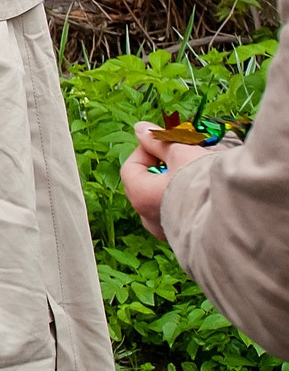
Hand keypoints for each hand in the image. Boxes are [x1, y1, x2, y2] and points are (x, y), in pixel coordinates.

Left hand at [122, 121, 217, 239]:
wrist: (239, 219)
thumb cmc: (203, 183)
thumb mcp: (181, 154)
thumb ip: (159, 141)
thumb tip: (140, 129)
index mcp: (140, 196)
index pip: (131, 167)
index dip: (146, 151)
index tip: (165, 143)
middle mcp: (149, 218)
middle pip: (146, 186)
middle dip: (163, 169)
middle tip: (182, 156)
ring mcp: (168, 232)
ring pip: (164, 203)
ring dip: (177, 186)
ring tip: (197, 174)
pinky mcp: (188, 241)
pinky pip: (181, 217)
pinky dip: (188, 204)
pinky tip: (206, 194)